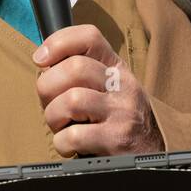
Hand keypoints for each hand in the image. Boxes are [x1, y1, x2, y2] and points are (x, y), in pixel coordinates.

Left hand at [32, 23, 165, 157]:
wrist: (149, 154)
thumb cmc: (117, 121)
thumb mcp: (107, 88)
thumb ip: (80, 73)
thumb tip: (43, 63)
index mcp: (116, 68)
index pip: (89, 37)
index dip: (58, 43)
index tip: (41, 59)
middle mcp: (123, 85)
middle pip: (74, 68)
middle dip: (48, 88)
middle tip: (51, 104)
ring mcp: (122, 111)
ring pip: (71, 101)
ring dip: (54, 117)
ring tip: (63, 126)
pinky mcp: (117, 139)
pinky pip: (73, 136)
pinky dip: (62, 144)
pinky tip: (71, 146)